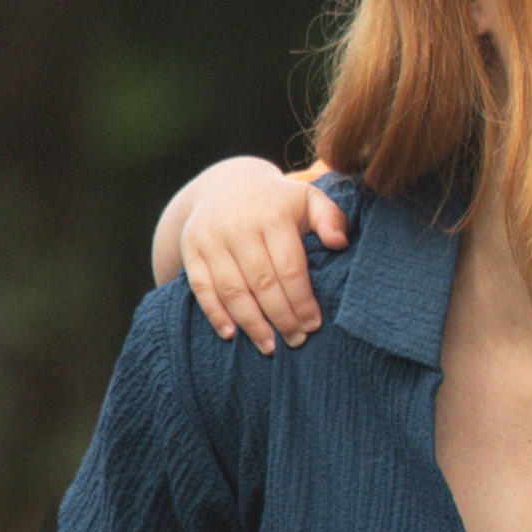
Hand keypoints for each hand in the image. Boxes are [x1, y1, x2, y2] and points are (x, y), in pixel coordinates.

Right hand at [173, 161, 351, 350]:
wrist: (226, 184)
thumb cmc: (278, 202)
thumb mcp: (308, 198)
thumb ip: (329, 217)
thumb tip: (339, 243)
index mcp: (272, 215)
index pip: (289, 268)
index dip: (301, 301)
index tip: (313, 325)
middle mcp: (238, 226)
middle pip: (262, 283)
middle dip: (281, 317)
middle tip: (296, 341)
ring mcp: (211, 239)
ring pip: (232, 290)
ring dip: (252, 323)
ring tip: (269, 346)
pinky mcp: (191, 250)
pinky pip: (202, 288)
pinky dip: (215, 314)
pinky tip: (231, 334)